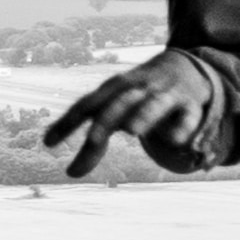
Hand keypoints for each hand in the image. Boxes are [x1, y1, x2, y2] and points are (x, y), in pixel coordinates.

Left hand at [42, 52, 236, 177]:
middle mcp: (138, 88)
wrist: (186, 66)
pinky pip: (187, 116)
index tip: (48, 143)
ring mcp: (165, 95)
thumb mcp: (115, 113)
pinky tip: (176, 141)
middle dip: (107, 119)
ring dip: (143, 114)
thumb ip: (94, 143)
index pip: (87, 104)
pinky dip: (182, 127)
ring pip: (154, 104)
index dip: (68, 121)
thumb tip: (70, 174)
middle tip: (94, 140)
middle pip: (119, 102)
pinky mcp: (190, 106)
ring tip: (132, 130)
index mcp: (115, 89)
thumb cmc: (139, 96)